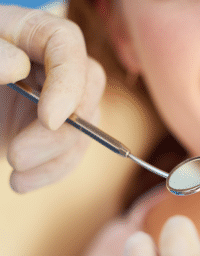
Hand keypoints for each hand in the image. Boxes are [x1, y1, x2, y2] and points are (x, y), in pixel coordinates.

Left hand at [0, 5, 105, 192]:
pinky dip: (52, 172)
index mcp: (32, 33)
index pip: (68, 46)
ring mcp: (61, 100)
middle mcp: (55, 67)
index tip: (49, 120)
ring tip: (16, 176)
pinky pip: (73, 152)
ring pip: (85, 130)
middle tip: (18, 156)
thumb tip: (16, 66)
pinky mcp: (59, 130)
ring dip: (55, 160)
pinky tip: (22, 182)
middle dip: (61, 133)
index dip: (68, 84)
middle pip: (87, 93)